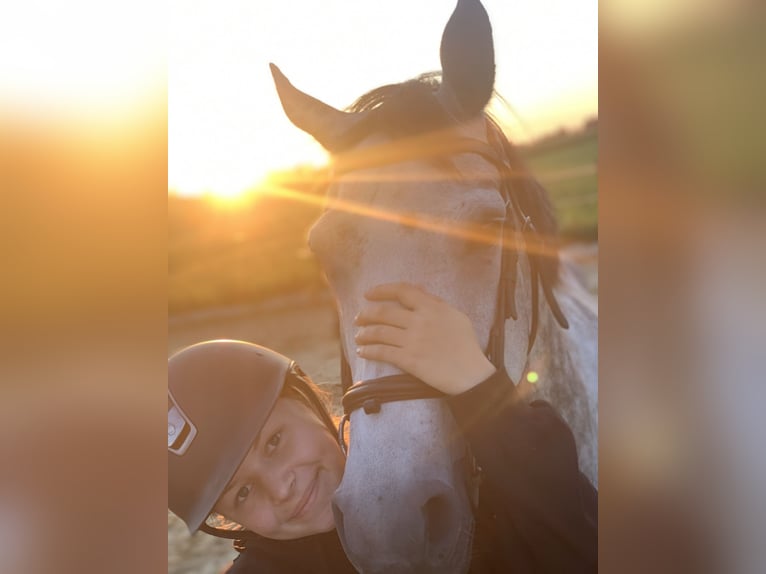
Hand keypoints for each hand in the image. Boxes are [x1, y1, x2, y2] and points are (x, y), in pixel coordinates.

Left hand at [354, 283, 495, 394]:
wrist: (471, 374)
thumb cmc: (466, 345)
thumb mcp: (456, 316)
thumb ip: (435, 303)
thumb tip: (416, 290)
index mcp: (432, 307)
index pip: (402, 291)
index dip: (381, 290)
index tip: (368, 294)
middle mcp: (420, 321)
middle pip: (384, 313)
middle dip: (366, 314)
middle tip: (359, 318)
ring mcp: (413, 341)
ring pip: (380, 332)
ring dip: (364, 333)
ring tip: (359, 336)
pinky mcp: (409, 360)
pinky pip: (382, 352)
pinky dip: (369, 351)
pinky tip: (362, 351)